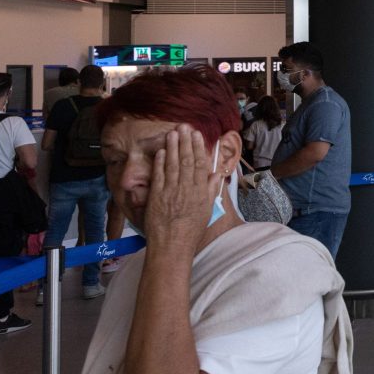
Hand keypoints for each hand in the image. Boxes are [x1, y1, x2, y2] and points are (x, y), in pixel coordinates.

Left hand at [145, 126, 224, 249]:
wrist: (172, 246)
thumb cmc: (191, 230)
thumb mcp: (207, 210)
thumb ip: (211, 190)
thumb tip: (216, 174)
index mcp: (200, 191)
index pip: (199, 164)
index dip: (198, 148)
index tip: (197, 135)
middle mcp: (186, 188)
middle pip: (186, 160)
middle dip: (185, 142)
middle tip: (184, 127)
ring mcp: (171, 191)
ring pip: (172, 165)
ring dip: (172, 148)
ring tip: (172, 133)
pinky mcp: (156, 196)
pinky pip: (158, 176)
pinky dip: (159, 163)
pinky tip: (160, 152)